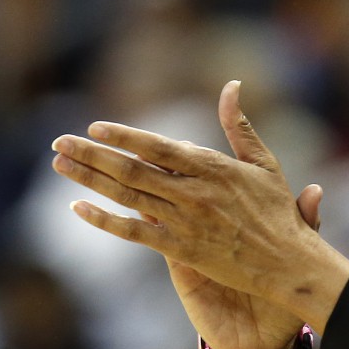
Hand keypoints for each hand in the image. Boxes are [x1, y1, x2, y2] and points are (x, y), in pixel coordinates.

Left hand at [51, 81, 348, 345]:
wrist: (288, 262)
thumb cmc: (278, 211)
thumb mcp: (263, 162)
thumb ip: (239, 125)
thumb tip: (232, 85)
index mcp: (212, 167)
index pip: (158, 146)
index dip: (123, 136)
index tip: (94, 127)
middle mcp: (192, 193)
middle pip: (131, 169)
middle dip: (91, 154)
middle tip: (59, 142)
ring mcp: (183, 222)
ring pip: (126, 197)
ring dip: (89, 180)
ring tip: (60, 165)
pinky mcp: (179, 250)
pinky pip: (133, 233)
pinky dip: (103, 220)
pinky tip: (78, 208)